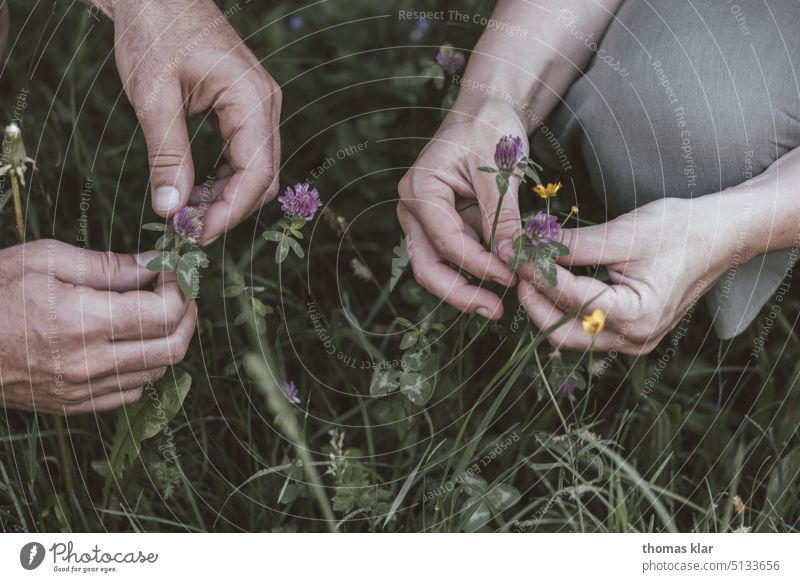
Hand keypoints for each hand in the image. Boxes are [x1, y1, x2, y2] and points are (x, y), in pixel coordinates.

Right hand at [0, 240, 196, 414]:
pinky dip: (144, 367)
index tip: (172, 270)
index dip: (180, 288)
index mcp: (81, 321)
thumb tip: (154, 262)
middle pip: (173, 347)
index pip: (164, 313)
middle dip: (187, 315)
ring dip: (168, 340)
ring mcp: (82, 389)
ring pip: (158, 372)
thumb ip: (107, 266)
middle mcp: (88, 362)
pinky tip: (131, 343)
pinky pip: (131, 393)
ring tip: (154, 313)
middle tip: (177, 292)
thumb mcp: (44, 260)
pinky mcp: (74, 405)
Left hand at [110, 0, 281, 243]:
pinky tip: (194, 189)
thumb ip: (166, 155)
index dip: (230, 212)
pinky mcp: (242, 111)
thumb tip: (171, 210)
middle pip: (263, 179)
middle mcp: (265, 107)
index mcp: (252, 100)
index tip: (196, 235)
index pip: (257, 174)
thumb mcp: (153, 96)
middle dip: (229, 210)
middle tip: (189, 230)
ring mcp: (257, 108)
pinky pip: (243, 157)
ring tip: (186, 212)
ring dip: (225, 199)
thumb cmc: (154, 30)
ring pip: (255, 172)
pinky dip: (222, 180)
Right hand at [397, 103, 523, 318]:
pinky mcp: (444, 224)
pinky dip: (476, 270)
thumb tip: (512, 260)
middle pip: (427, 265)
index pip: (446, 242)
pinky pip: (455, 256)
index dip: (478, 266)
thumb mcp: (499, 171)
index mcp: (420, 190)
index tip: (512, 278)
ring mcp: (426, 219)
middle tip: (495, 311)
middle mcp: (414, 208)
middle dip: (460, 293)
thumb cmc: (490, 128)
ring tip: (501, 304)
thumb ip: (503, 218)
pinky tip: (501, 279)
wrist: (488, 108)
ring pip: (437, 267)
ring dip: (467, 287)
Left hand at [513, 197, 738, 353]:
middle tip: (518, 269)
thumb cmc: (679, 230)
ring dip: (547, 308)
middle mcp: (635, 338)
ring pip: (573, 336)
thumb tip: (528, 243)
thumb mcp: (621, 233)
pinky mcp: (632, 335)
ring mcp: (634, 342)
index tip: (514, 253)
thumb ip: (572, 245)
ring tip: (532, 274)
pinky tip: (555, 284)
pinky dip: (567, 311)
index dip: (536, 274)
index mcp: (636, 315)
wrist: (721, 236)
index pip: (569, 298)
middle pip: (563, 333)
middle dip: (534, 302)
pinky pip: (588, 331)